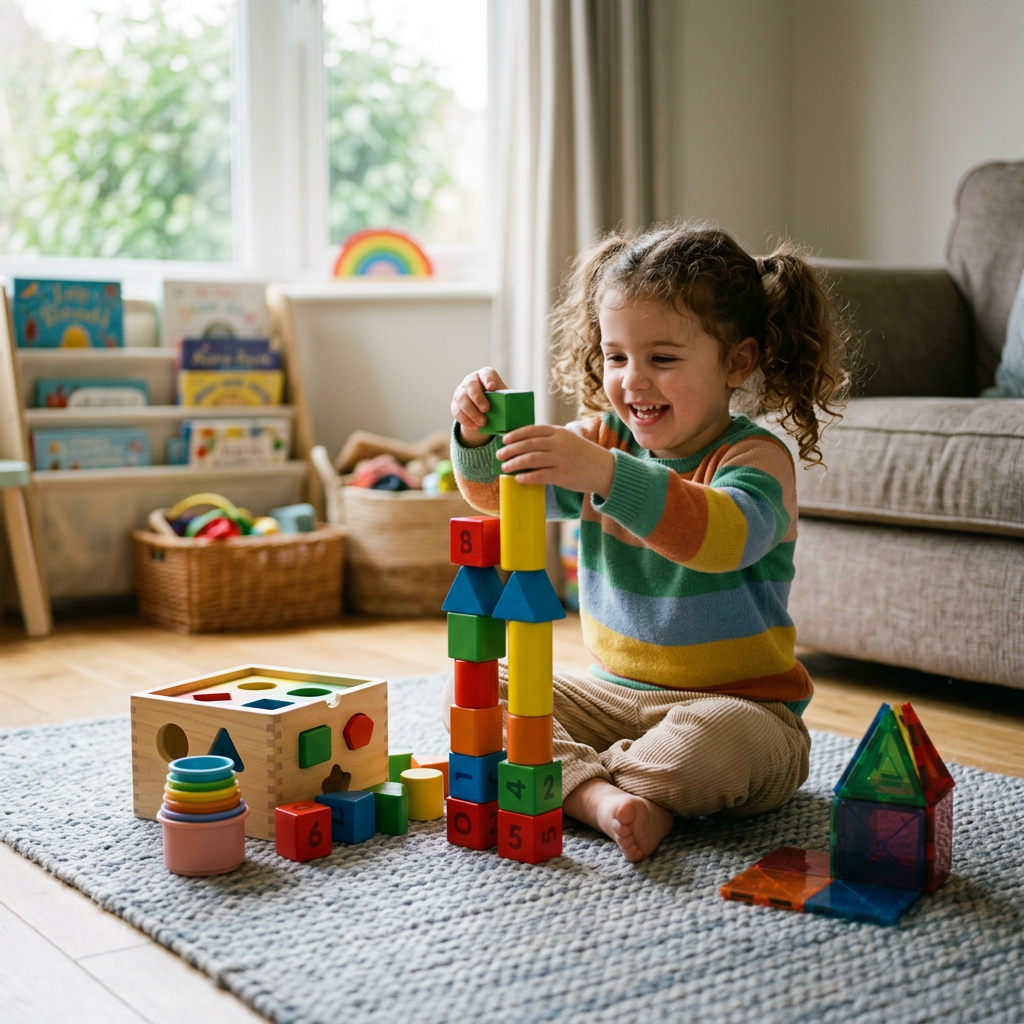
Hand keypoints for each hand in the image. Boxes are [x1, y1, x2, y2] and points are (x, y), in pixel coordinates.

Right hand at [451, 367, 506, 447]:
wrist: (483, 410)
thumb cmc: (498, 402)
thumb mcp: (504, 399)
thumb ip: (510, 402)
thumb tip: (523, 414)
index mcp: (485, 376)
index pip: (486, 374)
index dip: (488, 379)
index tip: (492, 388)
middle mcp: (471, 381)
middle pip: (471, 386)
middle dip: (478, 398)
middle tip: (486, 409)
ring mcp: (461, 392)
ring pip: (462, 399)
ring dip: (472, 412)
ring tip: (482, 423)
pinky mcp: (455, 405)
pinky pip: (457, 411)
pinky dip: (466, 420)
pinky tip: (475, 427)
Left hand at [497, 424, 615, 496]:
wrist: (606, 470)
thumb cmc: (584, 455)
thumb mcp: (569, 440)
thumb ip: (551, 440)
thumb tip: (526, 445)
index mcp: (559, 432)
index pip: (532, 430)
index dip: (516, 434)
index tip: (504, 439)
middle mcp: (559, 443)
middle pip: (528, 444)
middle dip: (511, 450)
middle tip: (499, 455)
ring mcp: (560, 459)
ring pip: (530, 459)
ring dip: (514, 463)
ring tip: (505, 468)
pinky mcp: (562, 475)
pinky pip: (539, 475)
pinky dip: (526, 477)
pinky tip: (518, 479)